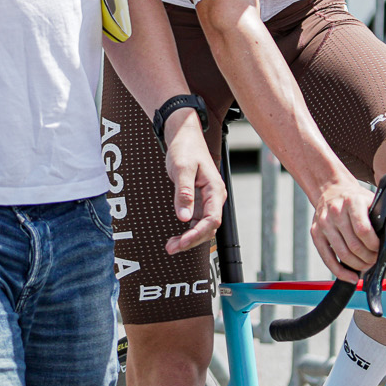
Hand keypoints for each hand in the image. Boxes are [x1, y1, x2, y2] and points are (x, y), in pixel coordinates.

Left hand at [158, 111, 225, 255]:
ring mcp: (207, 201)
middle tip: (171, 248)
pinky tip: (175, 238)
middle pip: (209, 228)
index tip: (182, 242)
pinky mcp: (198, 202)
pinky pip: (196, 222)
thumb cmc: (185, 149)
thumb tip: (184, 218)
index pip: (212, 219)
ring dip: (188, 239)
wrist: (184, 137)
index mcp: (215, 190)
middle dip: (191, 241)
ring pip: (202, 227)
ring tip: (170, 247)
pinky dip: (186, 232)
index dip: (198, 234)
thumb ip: (183, 193)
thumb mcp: (181, 169)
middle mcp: (214, 198)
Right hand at [310, 179, 378, 280]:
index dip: (374, 245)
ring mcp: (324, 223)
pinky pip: (327, 258)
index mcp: (353, 201)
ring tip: (366, 265)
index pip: (363, 230)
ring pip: (342, 253)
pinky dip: (340, 272)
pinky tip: (351, 277)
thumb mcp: (376, 205)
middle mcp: (336, 211)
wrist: (332, 190)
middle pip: (353, 244)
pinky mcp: (315, 233)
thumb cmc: (357, 200)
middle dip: (368, 258)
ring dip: (358, 265)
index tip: (380, 249)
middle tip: (375, 259)